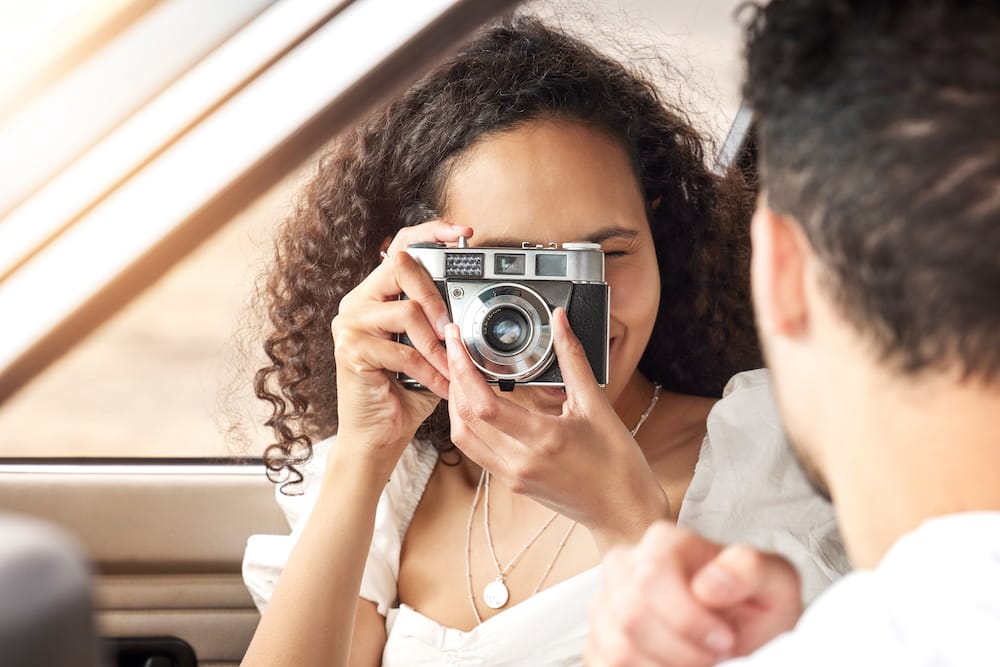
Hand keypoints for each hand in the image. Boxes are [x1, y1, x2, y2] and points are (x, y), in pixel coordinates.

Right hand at [330, 220, 471, 471]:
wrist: (380, 436)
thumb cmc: (406, 391)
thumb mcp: (431, 349)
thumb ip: (443, 321)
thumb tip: (477, 302)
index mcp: (377, 294)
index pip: (400, 247)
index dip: (431, 233)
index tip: (464, 233)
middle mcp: (358, 301)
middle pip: (400, 265)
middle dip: (435, 294)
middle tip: (453, 327)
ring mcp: (349, 324)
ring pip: (405, 311)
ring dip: (437, 344)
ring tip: (452, 366)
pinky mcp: (350, 350)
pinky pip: (403, 351)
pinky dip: (431, 371)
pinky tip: (443, 386)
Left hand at [444, 307, 668, 547]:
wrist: (624, 511)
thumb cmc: (618, 462)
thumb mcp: (596, 404)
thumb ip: (572, 358)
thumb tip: (560, 321)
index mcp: (543, 439)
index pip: (483, 404)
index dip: (462, 370)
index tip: (457, 342)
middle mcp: (520, 462)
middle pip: (464, 419)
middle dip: (453, 378)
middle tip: (454, 349)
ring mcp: (513, 476)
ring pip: (464, 438)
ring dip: (455, 404)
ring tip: (460, 372)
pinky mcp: (513, 483)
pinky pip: (477, 451)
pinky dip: (469, 423)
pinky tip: (477, 403)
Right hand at [585, 522, 802, 666]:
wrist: (739, 625)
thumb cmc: (754, 601)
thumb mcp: (775, 582)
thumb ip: (750, 571)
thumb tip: (708, 585)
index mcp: (665, 542)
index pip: (652, 576)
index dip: (687, 618)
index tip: (725, 641)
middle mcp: (626, 565)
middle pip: (631, 616)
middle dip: (680, 651)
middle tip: (715, 657)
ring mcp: (606, 603)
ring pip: (617, 648)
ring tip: (697, 664)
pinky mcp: (598, 638)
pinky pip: (603, 666)